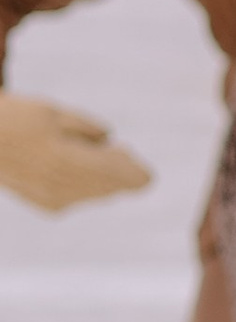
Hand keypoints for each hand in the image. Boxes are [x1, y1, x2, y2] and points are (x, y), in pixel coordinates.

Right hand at [0, 91, 152, 212]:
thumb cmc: (16, 120)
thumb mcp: (55, 113)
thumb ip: (90, 129)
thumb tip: (112, 141)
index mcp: (68, 162)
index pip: (129, 179)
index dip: (134, 166)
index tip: (121, 148)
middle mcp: (64, 189)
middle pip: (117, 187)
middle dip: (118, 166)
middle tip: (106, 146)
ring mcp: (57, 201)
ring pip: (102, 193)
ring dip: (102, 174)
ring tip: (78, 152)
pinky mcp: (51, 208)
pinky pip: (84, 196)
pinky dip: (84, 181)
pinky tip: (64, 165)